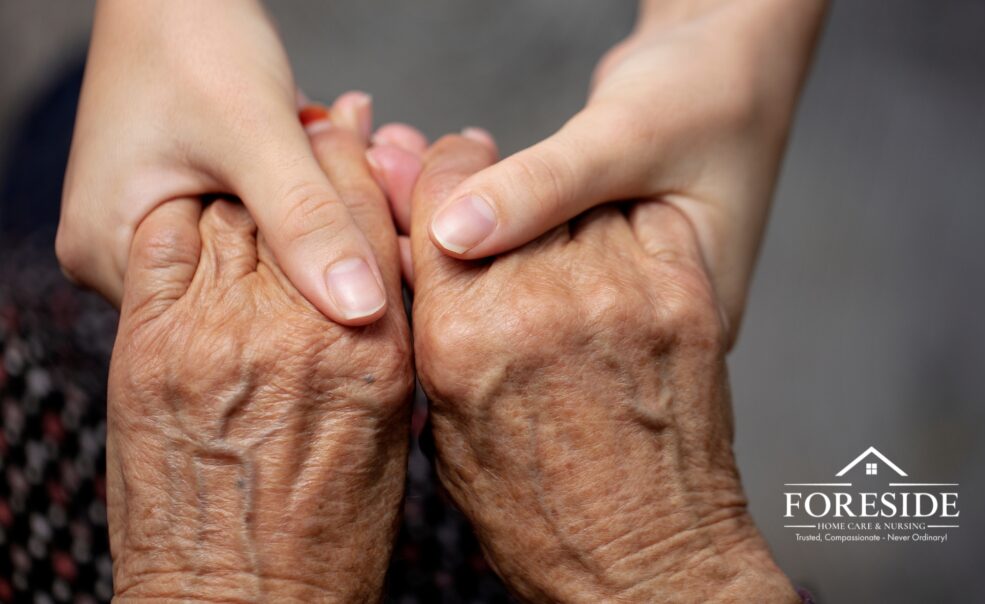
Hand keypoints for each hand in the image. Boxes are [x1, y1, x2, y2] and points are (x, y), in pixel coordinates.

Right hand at [59, 0, 388, 324]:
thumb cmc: (193, 39)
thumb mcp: (256, 133)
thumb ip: (305, 220)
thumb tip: (361, 310)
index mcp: (110, 254)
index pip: (223, 316)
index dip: (306, 292)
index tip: (374, 253)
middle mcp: (122, 255)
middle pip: (242, 286)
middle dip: (315, 243)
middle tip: (378, 190)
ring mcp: (151, 228)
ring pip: (257, 250)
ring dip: (313, 213)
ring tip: (361, 161)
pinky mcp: (182, 202)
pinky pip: (254, 219)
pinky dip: (297, 192)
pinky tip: (332, 155)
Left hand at [105, 107, 411, 599]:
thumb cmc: (326, 541)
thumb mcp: (389, 438)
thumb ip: (382, 349)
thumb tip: (375, 292)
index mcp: (373, 354)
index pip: (371, 226)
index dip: (364, 170)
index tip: (360, 139)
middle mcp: (299, 332)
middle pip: (302, 205)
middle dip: (309, 160)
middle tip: (312, 128)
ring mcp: (217, 335)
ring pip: (232, 214)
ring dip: (245, 186)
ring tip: (252, 172)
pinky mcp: (149, 348)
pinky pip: (164, 244)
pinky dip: (180, 219)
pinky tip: (197, 216)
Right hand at [406, 134, 796, 601]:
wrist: (649, 567)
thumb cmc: (542, 521)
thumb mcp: (451, 435)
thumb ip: (434, 336)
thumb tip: (420, 263)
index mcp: (465, 336)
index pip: (441, 200)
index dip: (440, 173)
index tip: (449, 167)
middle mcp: (542, 302)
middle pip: (506, 188)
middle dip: (496, 189)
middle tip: (501, 204)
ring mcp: (622, 294)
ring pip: (579, 199)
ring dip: (564, 212)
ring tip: (561, 250)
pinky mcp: (685, 297)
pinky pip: (644, 219)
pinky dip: (626, 226)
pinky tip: (613, 260)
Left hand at [420, 0, 826, 340]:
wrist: (735, 61)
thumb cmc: (709, 95)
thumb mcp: (631, 137)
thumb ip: (547, 186)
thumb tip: (454, 234)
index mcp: (665, 323)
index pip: (544, 328)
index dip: (459, 281)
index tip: (398, 222)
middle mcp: (624, 325)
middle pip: (508, 308)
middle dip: (430, 240)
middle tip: (375, 167)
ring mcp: (600, 297)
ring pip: (497, 276)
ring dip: (435, 216)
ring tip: (385, 155)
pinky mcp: (576, 262)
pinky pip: (506, 244)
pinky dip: (459, 203)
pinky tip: (411, 162)